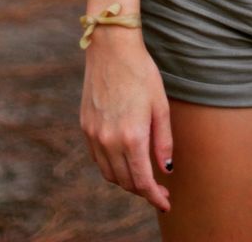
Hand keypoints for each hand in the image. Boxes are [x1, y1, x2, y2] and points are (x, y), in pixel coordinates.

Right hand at [80, 31, 172, 212]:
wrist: (111, 48)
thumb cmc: (141, 72)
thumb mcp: (160, 105)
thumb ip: (163, 140)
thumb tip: (166, 169)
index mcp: (131, 136)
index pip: (142, 180)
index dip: (154, 196)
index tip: (165, 203)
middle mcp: (109, 140)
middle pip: (125, 181)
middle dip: (142, 190)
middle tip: (159, 191)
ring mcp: (94, 135)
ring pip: (109, 174)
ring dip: (126, 181)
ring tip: (142, 177)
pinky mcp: (85, 127)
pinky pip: (98, 159)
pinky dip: (111, 167)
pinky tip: (123, 160)